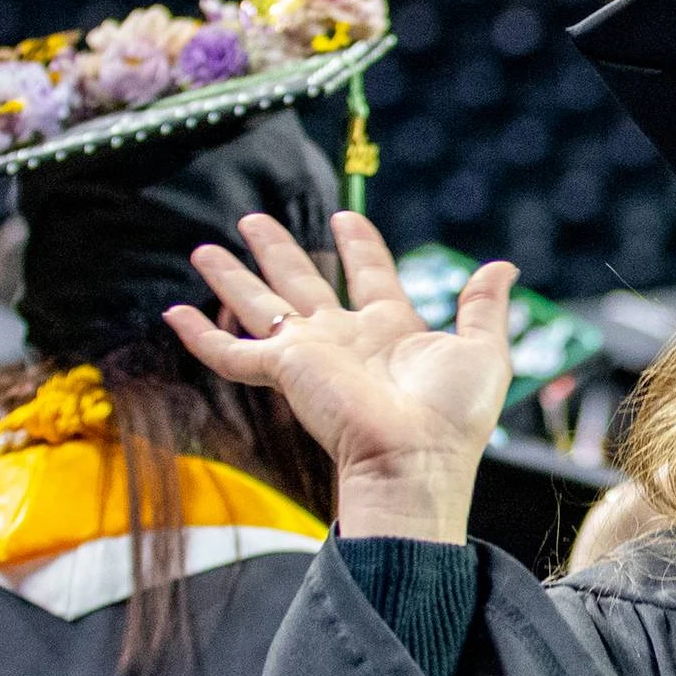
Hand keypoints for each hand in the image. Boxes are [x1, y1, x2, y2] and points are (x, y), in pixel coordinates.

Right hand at [165, 210, 516, 542]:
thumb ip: (484, 306)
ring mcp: (310, 354)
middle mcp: (346, 338)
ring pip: (260, 304)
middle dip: (280, 251)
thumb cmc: (452, 417)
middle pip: (303, 282)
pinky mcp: (283, 371)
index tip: (347, 217)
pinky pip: (231, 352)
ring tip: (206, 248)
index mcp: (392, 330)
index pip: (371, 275)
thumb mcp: (484, 350)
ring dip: (234, 276)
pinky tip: (174, 312)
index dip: (360, 246)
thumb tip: (501, 266)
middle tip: (253, 220)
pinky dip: (201, 335)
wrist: (416, 457)